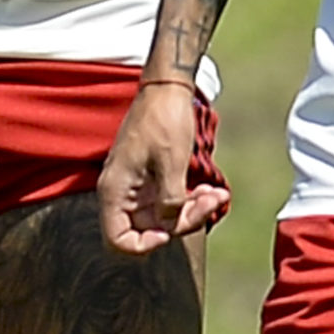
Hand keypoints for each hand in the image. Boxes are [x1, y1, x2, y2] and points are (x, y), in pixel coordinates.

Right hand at [97, 82, 227, 256]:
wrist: (167, 88)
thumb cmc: (164, 120)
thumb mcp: (171, 163)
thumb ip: (170, 202)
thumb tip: (170, 227)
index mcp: (114, 190)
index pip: (118, 240)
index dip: (144, 245)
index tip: (169, 232)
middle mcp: (121, 193)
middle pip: (148, 229)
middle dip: (183, 222)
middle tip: (211, 202)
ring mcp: (137, 187)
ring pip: (164, 217)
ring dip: (193, 211)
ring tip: (218, 195)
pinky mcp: (151, 181)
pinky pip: (170, 202)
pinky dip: (191, 200)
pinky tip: (212, 191)